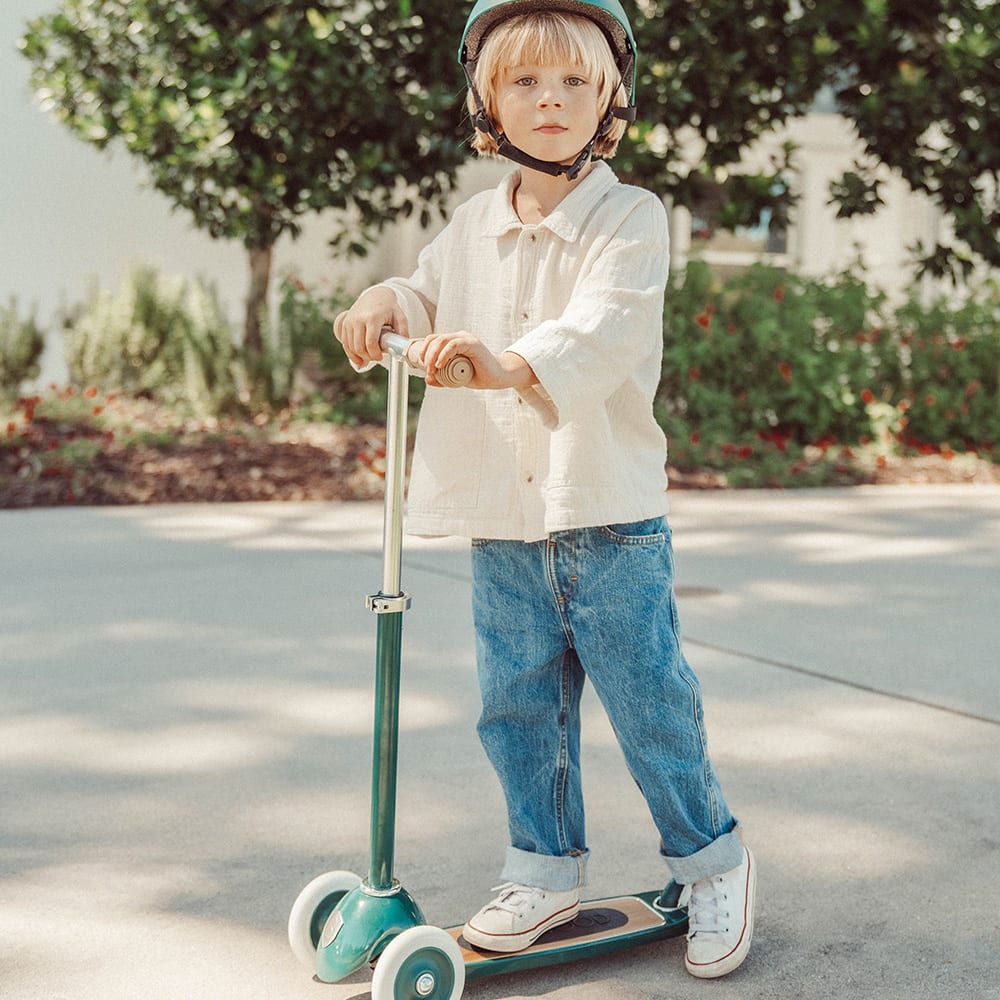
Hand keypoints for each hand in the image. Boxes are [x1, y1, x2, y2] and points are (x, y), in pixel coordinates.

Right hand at [333, 287, 407, 366]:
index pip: (371, 342)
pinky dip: (351, 353)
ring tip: (369, 358)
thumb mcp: (400, 317)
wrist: (375, 296)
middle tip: (376, 358)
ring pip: (351, 347)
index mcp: (372, 318)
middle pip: (359, 347)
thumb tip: (402, 348)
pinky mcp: (344, 324)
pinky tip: (359, 358)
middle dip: (368, 357)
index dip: (375, 354)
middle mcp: (358, 319)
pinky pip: (345, 343)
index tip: (380, 357)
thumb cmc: (389, 308)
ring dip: (359, 356)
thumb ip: (403, 332)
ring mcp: (349, 321)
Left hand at [417, 333, 537, 390]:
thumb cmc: (477, 375)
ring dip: (432, 355)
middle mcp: (459, 337)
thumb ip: (441, 378)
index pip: (433, 340)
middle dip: (426, 355)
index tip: (422, 365)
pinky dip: (444, 354)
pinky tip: (440, 364)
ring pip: (442, 340)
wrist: (496, 378)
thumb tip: (427, 379)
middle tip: (428, 371)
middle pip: (434, 339)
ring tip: (432, 369)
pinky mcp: (472, 343)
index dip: (424, 350)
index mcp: (453, 341)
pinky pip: (454, 345)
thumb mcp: (454, 378)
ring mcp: (466, 339)